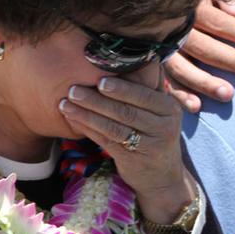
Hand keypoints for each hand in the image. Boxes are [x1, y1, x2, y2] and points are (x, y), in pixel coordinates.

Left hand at [58, 64, 195, 230]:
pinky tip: (72, 119)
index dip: (122, 88)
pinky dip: (87, 129)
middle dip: (96, 100)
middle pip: (126, 111)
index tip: (99, 80)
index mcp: (169, 109)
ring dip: (86, 114)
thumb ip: (147, 89)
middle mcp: (163, 126)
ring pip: (113, 127)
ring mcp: (149, 145)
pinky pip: (106, 141)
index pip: (144, 96)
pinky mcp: (133, 159)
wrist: (163, 177)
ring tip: (65, 103)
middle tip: (73, 89)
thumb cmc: (156, 135)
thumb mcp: (160, 112)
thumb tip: (132, 56)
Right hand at [164, 0, 234, 112]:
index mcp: (189, 5)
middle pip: (205, 48)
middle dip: (234, 61)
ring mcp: (160, 47)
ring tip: (228, 94)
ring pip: (183, 68)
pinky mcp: (153, 63)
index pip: (219, 23)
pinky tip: (196, 107)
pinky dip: (179, 95)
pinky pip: (165, 81)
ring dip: (205, 82)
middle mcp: (172, 28)